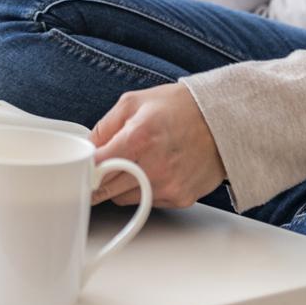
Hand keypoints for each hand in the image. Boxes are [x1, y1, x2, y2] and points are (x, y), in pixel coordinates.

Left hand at [89, 82, 226, 207]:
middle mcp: (153, 166)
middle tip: (100, 168)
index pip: (97, 167)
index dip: (85, 168)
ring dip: (120, 185)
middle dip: (98, 179)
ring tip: (134, 163)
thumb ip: (104, 126)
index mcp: (138, 137)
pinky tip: (155, 170)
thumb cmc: (181, 108)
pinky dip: (144, 190)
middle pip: (106, 188)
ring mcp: (168, 186)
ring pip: (123, 199)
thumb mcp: (134, 102)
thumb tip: (86, 147)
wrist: (223, 121)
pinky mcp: (180, 198)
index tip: (81, 168)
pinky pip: (147, 202)